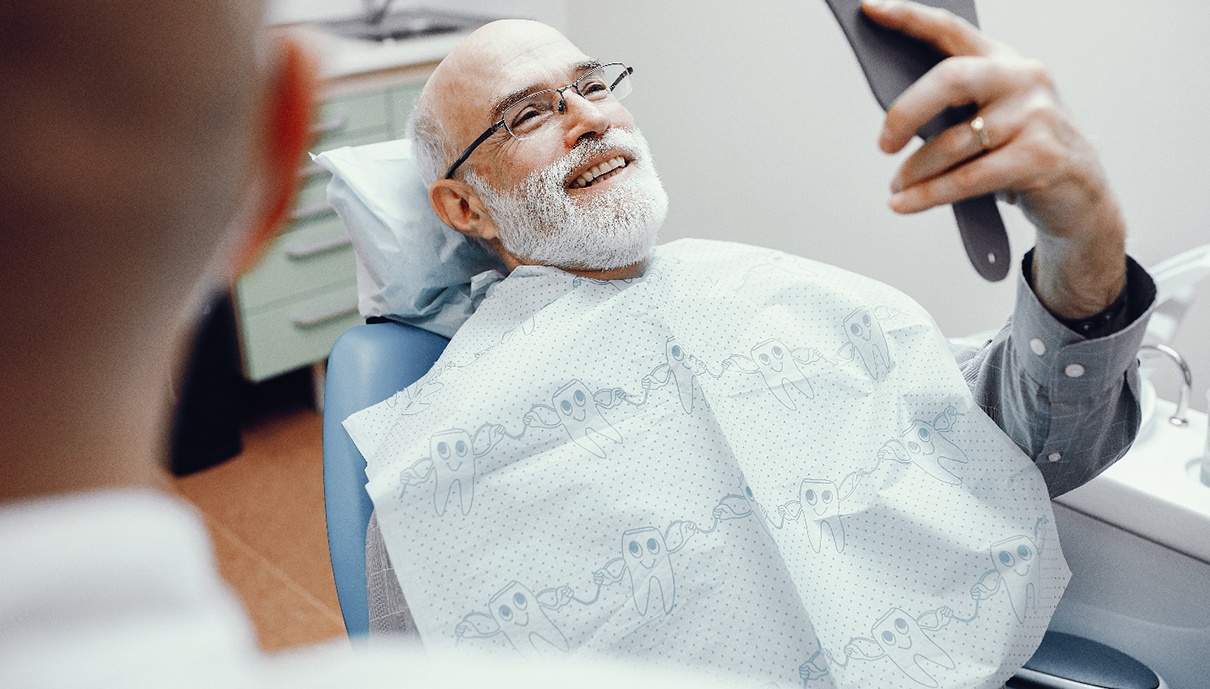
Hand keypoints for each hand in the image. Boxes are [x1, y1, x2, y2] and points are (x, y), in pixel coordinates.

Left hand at [864, 0, 1125, 316]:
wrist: (1082, 195)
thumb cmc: (1023, 152)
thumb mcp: (994, 117)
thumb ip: (955, 107)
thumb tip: (893, 119)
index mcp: (1005, 61)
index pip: (951, 29)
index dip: (909, 17)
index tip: (870, 8)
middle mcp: (1023, 79)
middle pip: (950, 79)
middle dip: (906, 111)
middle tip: (884, 143)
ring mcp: (1036, 116)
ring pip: (953, 142)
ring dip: (915, 171)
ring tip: (896, 187)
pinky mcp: (1040, 157)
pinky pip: (967, 178)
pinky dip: (928, 195)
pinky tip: (904, 204)